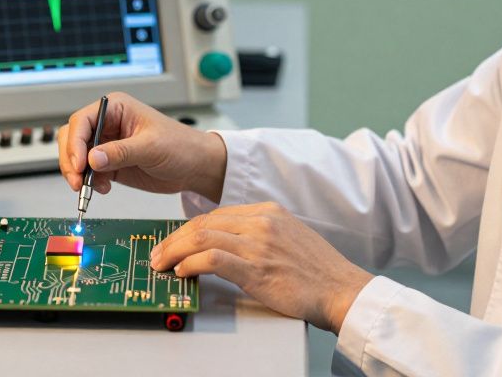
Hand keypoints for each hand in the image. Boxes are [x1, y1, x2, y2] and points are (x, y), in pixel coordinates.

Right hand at [57, 92, 226, 201]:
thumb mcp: (151, 147)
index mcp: (115, 108)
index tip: (79, 164)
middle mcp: (107, 124)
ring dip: (78, 174)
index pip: (82, 121)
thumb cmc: (180, 145)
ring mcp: (106, 145)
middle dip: (71, 161)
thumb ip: (121, 152)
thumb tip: (92, 158)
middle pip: (73, 138)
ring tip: (89, 189)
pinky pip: (88, 173)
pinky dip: (89, 183)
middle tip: (78, 182)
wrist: (194, 167)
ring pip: (76, 157)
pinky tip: (104, 189)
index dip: (75, 142)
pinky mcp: (109, 164)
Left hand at [150, 202, 373, 333]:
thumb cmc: (317, 272)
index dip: (188, 229)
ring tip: (162, 265)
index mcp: (268, 212)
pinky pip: (212, 260)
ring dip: (175, 252)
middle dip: (174, 239)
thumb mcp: (288, 238)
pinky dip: (190, 265)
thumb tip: (224, 244)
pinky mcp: (256, 268)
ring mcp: (259, 244)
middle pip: (203, 224)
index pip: (215, 215)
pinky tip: (182, 272)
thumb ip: (258, 234)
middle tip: (158, 254)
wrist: (342, 290)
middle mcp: (262, 222)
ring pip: (202, 238)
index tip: (174, 241)